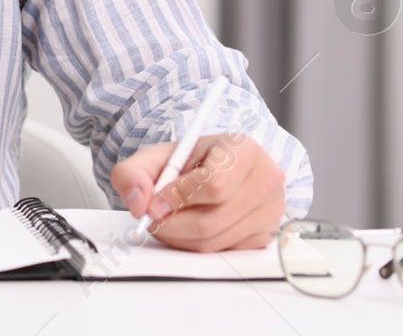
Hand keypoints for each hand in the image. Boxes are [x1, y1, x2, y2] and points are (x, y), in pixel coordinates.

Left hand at [111, 132, 286, 251]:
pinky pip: (223, 252)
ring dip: (180, 237)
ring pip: (215, 241)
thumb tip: (137, 202)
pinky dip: (197, 245)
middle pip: (212, 220)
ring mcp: (270, 210)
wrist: (214, 167)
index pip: (213, 184)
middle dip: (172, 224)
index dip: (177, 198)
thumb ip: (133, 173)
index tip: (156, 201)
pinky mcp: (265, 236)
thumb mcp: (155, 156)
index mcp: (243, 150)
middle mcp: (265, 179)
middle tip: (154, 217)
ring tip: (169, 219)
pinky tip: (189, 225)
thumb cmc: (190, 161)